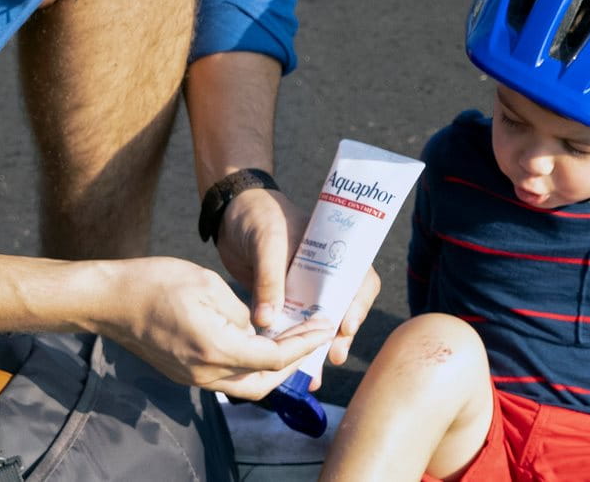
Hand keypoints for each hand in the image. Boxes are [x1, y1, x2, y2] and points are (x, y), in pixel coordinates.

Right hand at [86, 256, 332, 399]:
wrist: (109, 300)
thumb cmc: (155, 282)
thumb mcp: (209, 285)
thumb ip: (243, 312)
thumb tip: (262, 328)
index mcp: (215, 347)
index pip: (273, 358)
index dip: (304, 344)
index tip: (324, 327)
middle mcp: (205, 372)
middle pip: (264, 383)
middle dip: (293, 364)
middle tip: (312, 337)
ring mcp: (192, 378)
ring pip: (245, 386)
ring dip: (271, 367)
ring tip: (291, 340)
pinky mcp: (184, 374)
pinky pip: (226, 378)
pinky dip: (249, 365)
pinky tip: (259, 341)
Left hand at [215, 188, 379, 364]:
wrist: (231, 212)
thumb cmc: (258, 215)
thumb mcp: (268, 242)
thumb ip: (269, 279)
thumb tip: (267, 321)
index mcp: (334, 253)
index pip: (359, 281)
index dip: (357, 305)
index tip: (345, 325)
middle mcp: (324, 274)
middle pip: (342, 309)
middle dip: (340, 336)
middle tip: (334, 357)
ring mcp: (305, 289)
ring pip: (318, 324)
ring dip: (317, 349)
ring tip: (313, 376)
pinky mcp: (284, 300)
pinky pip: (293, 327)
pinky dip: (292, 346)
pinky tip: (288, 368)